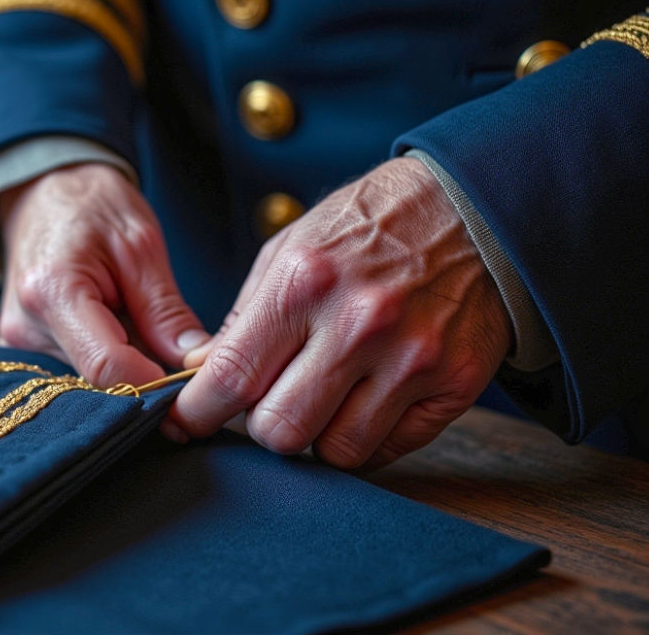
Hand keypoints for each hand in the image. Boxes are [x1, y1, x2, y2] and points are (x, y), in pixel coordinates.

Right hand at [0, 163, 209, 390]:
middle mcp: (25, 327)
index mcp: (52, 293)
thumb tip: (197, 364)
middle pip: (98, 381)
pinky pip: (73, 371)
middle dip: (143, 374)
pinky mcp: (19, 349)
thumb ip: (165, 311)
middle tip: (174, 349)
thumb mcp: (141, 244)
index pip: (108, 369)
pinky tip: (115, 330)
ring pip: (88, 381)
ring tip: (137, 323)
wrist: (42, 191)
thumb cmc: (92, 205)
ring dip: (125, 366)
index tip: (191, 373)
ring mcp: (17, 342)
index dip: (155, 381)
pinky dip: (105, 359)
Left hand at [169, 157, 511, 468]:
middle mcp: (358, 325)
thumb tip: (203, 377)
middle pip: (280, 430)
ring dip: (316, 435)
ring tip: (322, 397)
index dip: (198, 412)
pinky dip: (365, 437)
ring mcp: (411, 359)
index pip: (231, 377)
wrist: (472, 208)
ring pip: (335, 451)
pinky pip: (387, 449)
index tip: (187, 422)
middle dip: (262, 426)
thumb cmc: (368, 228)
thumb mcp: (290, 248)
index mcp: (303, 284)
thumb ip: (247, 316)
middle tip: (268, 402)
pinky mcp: (454, 385)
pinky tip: (363, 401)